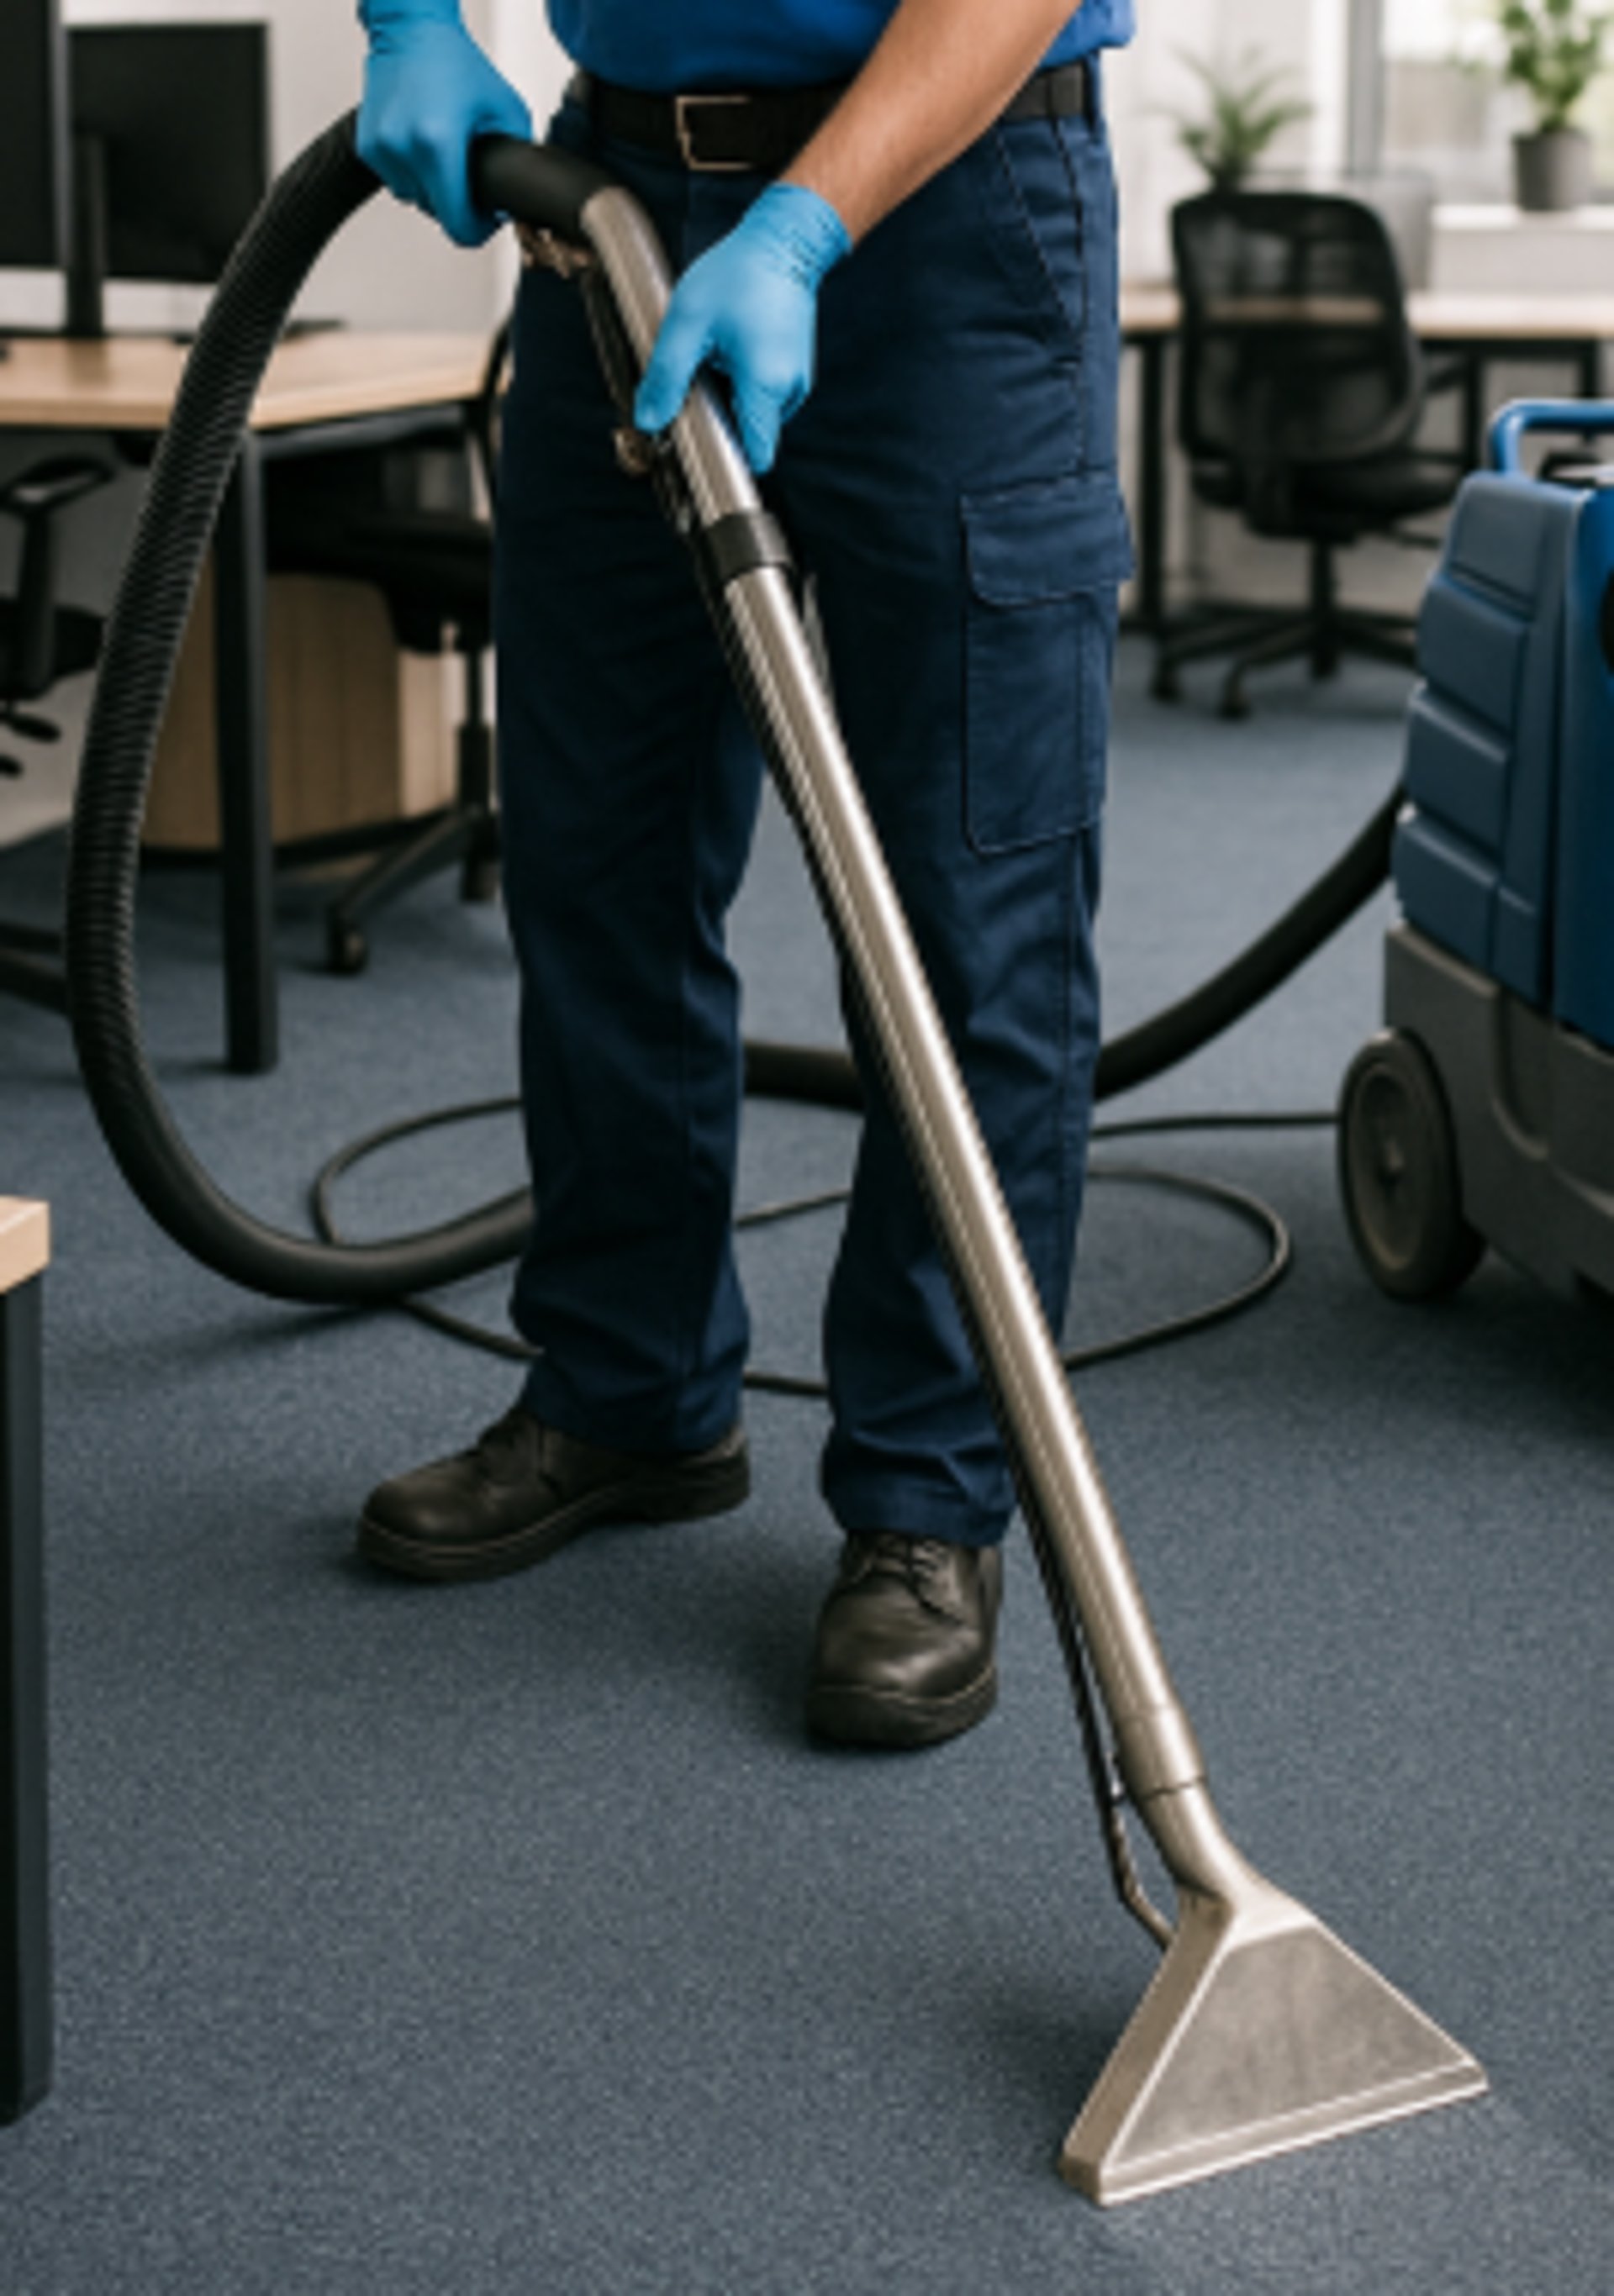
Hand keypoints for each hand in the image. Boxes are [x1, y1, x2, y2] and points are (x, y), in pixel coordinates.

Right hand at [356, 0, 530, 248]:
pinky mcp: (368, 147)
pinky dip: (413, 172)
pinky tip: (422, 142)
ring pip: (415, 200)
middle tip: (469, 172)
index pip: (458, 226)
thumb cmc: (457, 61)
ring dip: (433, 187)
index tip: (487, 217)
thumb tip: (513, 200)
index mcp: (438, 144)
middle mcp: (404, 149)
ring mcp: (381, 150)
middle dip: (457, 200)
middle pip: (437, 213)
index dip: (479, 230)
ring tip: (444, 150)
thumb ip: (516, 158)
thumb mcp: (507, 110)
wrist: (412, 29)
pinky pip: (397, 181)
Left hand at [633, 184, 851, 473]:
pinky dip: (742, 380)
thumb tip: (648, 419)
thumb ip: (665, 376)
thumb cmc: (739, 272)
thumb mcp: (687, 324)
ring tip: (712, 358)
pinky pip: (763, 390)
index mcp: (766, 386)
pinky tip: (726, 350)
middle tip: (693, 384)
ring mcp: (795, 377)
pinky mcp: (793, 364)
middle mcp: (789, 389)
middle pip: (750, 433)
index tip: (699, 444)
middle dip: (719, 419)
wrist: (784, 238)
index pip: (755, 455)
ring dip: (729, 397)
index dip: (726, 457)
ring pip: (755, 411)